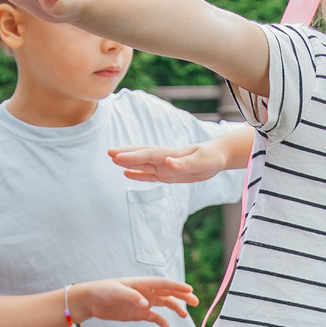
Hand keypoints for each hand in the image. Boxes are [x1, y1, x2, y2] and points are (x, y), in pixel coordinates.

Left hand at [73, 277, 198, 326]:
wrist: (92, 300)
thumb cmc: (103, 291)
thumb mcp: (116, 292)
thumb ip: (131, 296)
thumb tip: (145, 304)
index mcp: (142, 283)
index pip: (164, 284)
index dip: (177, 286)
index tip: (190, 290)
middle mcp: (146, 292)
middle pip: (168, 292)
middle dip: (182, 296)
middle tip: (195, 301)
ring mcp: (144, 302)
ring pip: (165, 304)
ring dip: (176, 308)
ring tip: (185, 316)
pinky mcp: (139, 313)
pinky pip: (155, 317)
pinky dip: (162, 322)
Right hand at [111, 141, 229, 184]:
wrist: (217, 156)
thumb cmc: (210, 158)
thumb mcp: (201, 162)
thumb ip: (184, 163)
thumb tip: (169, 162)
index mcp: (171, 155)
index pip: (148, 155)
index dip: (132, 156)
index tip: (117, 155)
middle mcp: (165, 159)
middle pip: (141, 155)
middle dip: (125, 154)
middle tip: (108, 152)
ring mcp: (165, 166)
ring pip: (142, 163)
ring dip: (128, 161)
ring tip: (112, 159)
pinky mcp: (167, 174)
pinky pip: (149, 174)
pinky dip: (137, 174)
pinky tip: (126, 173)